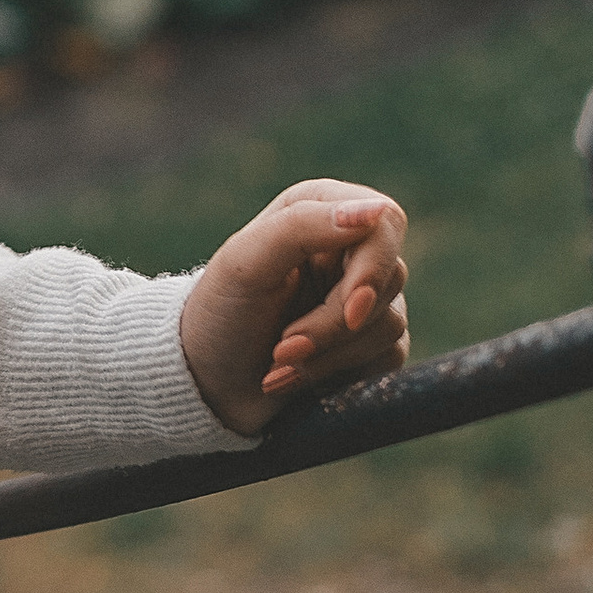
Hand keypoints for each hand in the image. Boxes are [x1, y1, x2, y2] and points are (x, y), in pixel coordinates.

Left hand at [178, 177, 409, 438]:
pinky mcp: (369, 343)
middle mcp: (348, 249)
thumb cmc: (219, 313)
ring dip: (328, 356)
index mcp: (320, 210)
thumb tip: (376, 212)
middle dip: (332, 326)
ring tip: (277, 363)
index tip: (348, 311)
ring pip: (388, 326)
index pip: (384, 223)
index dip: (373, 270)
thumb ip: (303, 226)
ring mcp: (363, 297)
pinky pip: (388, 358)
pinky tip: (294, 378)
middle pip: (389, 282)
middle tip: (282, 348)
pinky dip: (339, 376)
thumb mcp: (245, 263)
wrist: (204, 382)